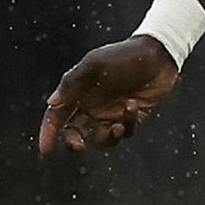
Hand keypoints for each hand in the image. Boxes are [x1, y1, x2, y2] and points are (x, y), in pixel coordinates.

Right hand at [39, 36, 178, 154]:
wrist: (158, 54)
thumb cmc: (123, 57)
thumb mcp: (94, 65)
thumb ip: (72, 83)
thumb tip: (51, 103)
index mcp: (78, 92)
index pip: (57, 115)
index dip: (49, 132)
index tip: (46, 150)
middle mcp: (93, 105)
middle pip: (75, 132)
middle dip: (75, 141)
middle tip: (80, 145)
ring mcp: (112, 112)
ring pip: (101, 138)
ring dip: (106, 137)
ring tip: (116, 127)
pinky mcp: (132, 117)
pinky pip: (126, 131)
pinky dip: (128, 124)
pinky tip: (133, 107)